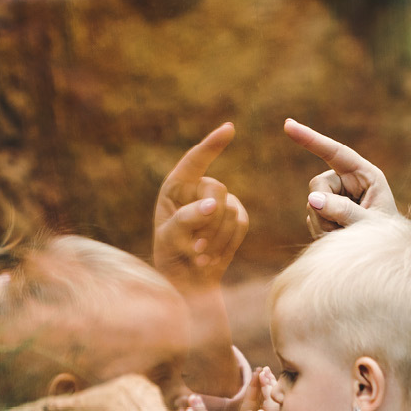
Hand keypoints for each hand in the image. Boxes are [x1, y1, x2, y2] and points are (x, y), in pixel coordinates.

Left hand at [154, 123, 248, 290]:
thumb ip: (188, 219)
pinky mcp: (237, 217)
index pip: (195, 161)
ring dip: (215, 239)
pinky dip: (227, 243)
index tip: (229, 129)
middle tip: (195, 249)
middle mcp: (200, 189)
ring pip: (230, 211)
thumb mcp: (170, 238)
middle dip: (209, 221)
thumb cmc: (172, 256)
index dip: (212, 144)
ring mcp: (222, 202)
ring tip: (200, 258)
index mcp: (176, 187)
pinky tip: (213, 257)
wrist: (190, 281)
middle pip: (217, 191)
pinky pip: (240, 224)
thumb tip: (215, 204)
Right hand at [283, 118, 397, 236]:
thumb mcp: (370, 225)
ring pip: (312, 204)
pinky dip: (323, 232)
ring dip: (325, 225)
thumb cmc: (385, 237)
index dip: (312, 139)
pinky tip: (339, 237)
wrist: (384, 257)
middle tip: (343, 228)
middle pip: (317, 185)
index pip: (336, 153)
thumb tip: (313, 198)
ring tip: (347, 235)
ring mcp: (335, 196)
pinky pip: (312, 219)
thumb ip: (344, 211)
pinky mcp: (326, 211)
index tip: (288, 125)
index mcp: (365, 175)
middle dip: (324, 209)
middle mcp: (348, 181)